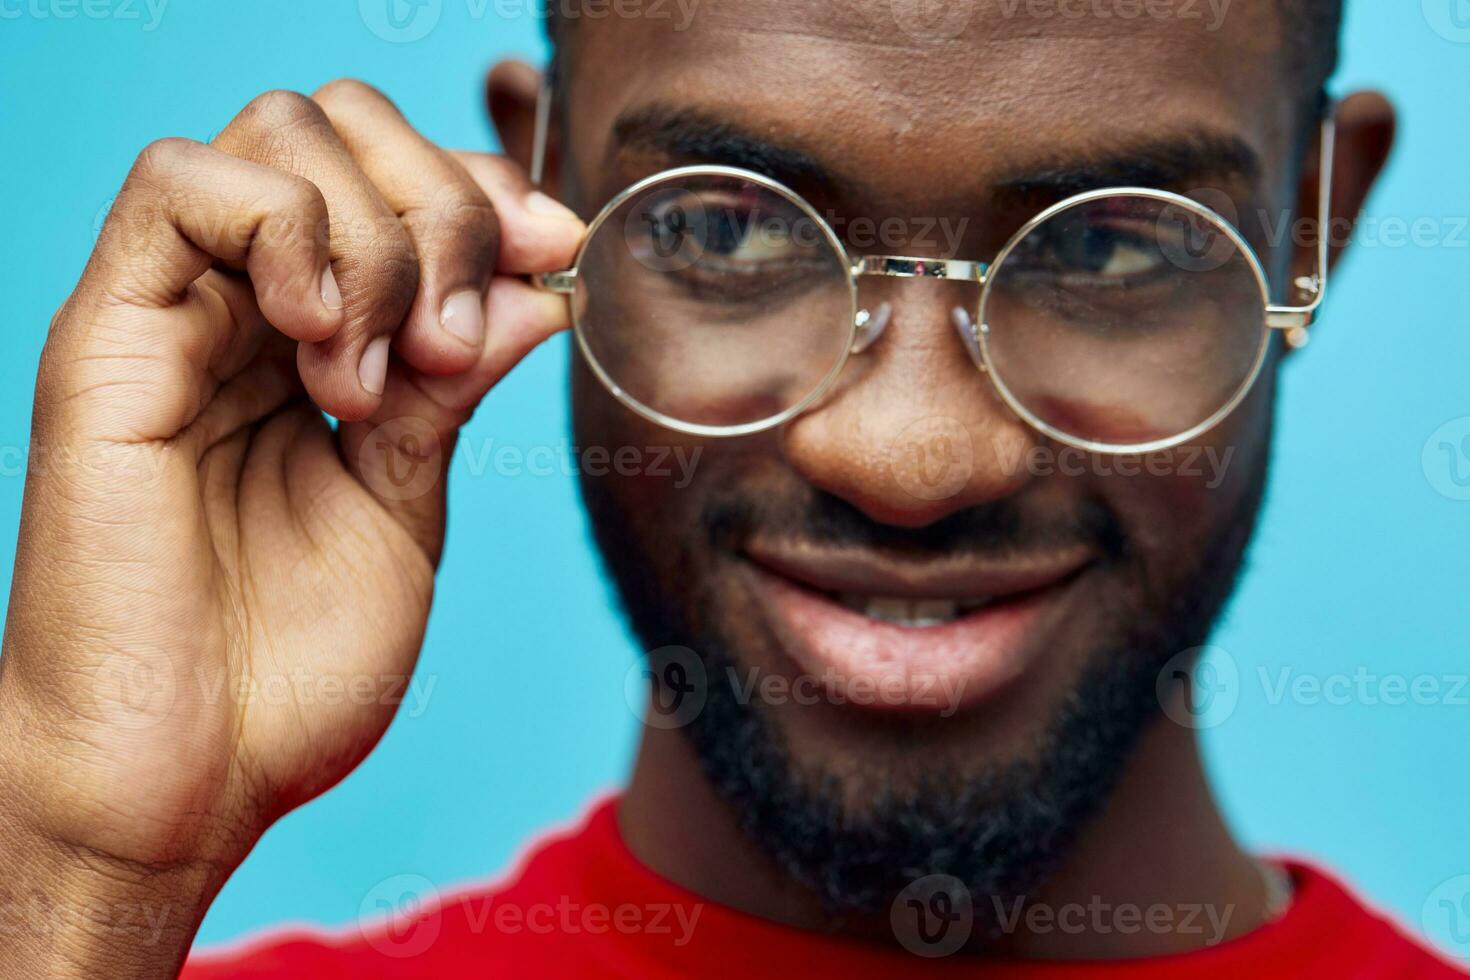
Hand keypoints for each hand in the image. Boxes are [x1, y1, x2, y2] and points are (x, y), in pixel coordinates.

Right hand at [0, 79, 581, 975]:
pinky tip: (323, 342)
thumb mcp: (408, 506)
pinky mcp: (109, 338)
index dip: (487, 193)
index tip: (556, 255)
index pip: (397, 181)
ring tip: (381, 377)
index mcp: (315, 345)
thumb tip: (536, 286)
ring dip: (375, 236)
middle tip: (458, 337)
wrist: (184, 778)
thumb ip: (456, 389)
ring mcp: (175, 316)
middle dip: (443, 204)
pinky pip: (184, 188)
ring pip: (280, 138)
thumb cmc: (287, 670)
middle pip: (346, 130)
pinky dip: (289, 232)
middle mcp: (244, 310)